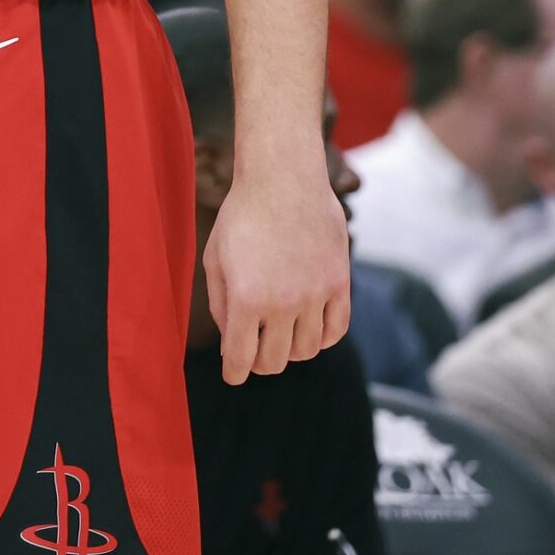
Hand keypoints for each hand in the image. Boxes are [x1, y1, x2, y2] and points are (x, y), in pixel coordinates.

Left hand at [202, 156, 348, 385]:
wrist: (283, 180)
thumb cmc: (241, 217)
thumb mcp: (215, 259)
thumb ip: (220, 305)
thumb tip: (232, 343)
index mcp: (247, 299)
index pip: (242, 359)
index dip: (234, 373)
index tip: (233, 374)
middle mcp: (283, 303)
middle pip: (274, 361)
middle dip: (259, 362)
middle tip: (254, 350)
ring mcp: (315, 295)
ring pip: (307, 351)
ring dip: (290, 349)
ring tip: (280, 334)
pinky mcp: (339, 284)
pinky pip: (336, 331)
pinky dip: (322, 338)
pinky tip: (309, 329)